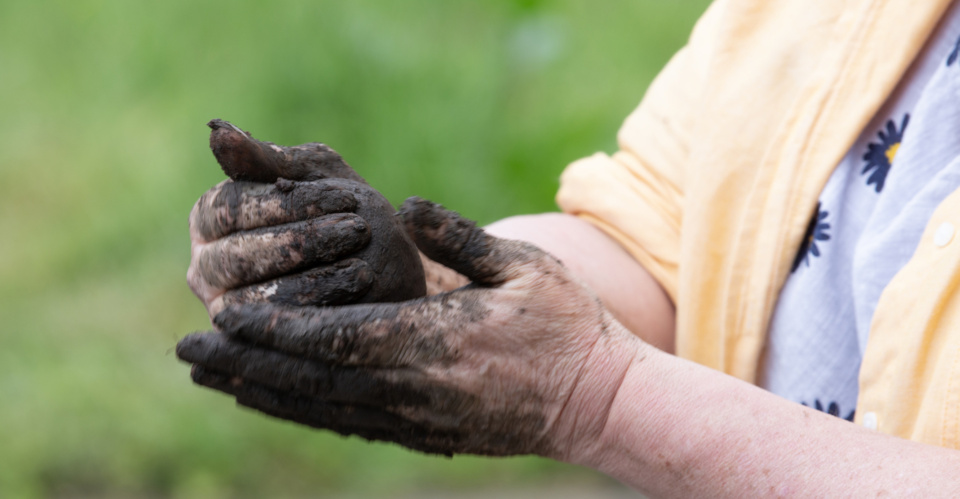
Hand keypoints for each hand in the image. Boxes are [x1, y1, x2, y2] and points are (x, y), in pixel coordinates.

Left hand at [177, 198, 642, 457]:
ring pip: (321, 410)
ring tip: (212, 380)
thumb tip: (406, 207)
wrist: (598, 402)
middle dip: (244, 366)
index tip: (225, 317)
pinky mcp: (423, 435)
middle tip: (186, 352)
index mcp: (434, 344)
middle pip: (311, 382)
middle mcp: (414, 390)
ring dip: (261, 393)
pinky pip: (348, 424)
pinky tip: (274, 403)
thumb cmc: (568, 327)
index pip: (337, 338)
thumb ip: (461, 237)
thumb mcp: (525, 268)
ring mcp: (416, 420)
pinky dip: (301, 412)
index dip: (276, 330)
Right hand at [188, 120, 425, 317]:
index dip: (288, 203)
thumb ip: (267, 158)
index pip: (231, 208)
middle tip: (358, 229)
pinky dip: (321, 304)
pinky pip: (276, 330)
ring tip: (364, 260)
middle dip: (302, 242)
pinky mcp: (252, 346)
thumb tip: (217, 134)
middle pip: (236, 257)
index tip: (345, 196)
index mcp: (208, 219)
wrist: (382, 266)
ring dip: (314, 275)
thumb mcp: (313, 174)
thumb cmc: (341, 210)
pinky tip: (361, 284)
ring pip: (254, 298)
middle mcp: (204, 268)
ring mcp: (224, 313)